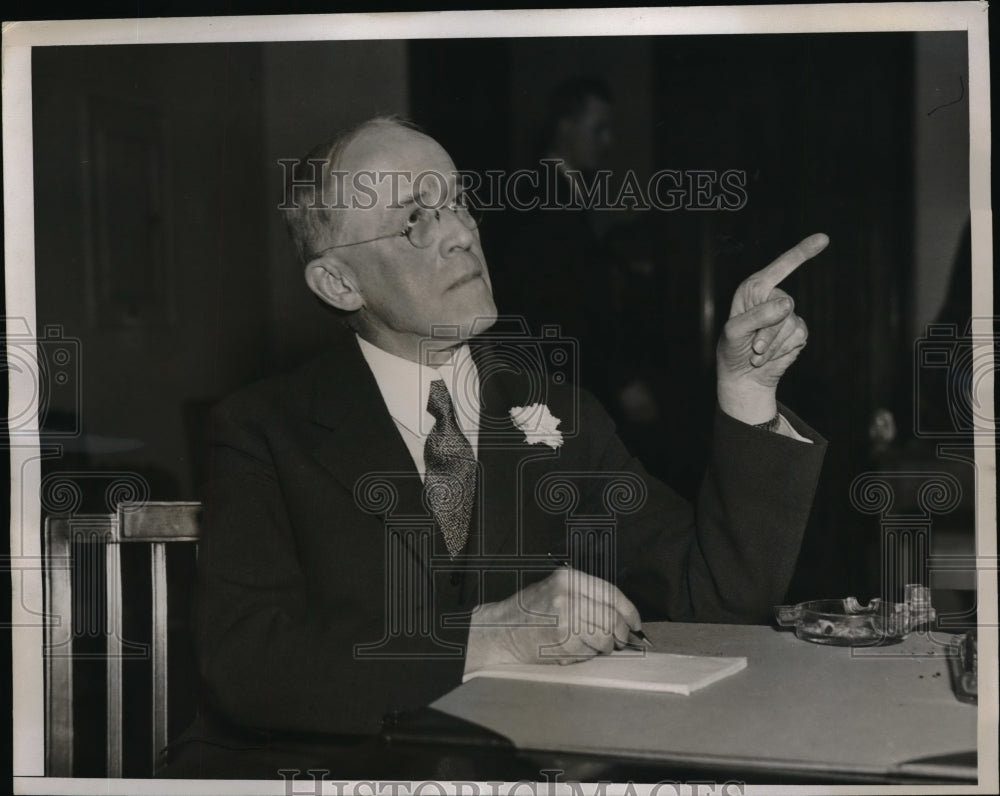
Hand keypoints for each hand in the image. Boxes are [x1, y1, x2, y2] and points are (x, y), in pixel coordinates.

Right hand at [464, 568, 641, 672]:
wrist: (502, 631)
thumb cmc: (529, 611)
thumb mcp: (555, 588)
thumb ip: (585, 594)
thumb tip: (620, 613)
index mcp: (567, 578)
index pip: (610, 592)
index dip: (628, 610)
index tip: (636, 622)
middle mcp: (567, 596)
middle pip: (611, 617)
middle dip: (621, 632)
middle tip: (622, 639)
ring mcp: (565, 619)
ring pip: (604, 637)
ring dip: (607, 646)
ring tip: (599, 646)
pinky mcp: (562, 642)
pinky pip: (590, 652)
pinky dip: (590, 655)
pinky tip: (579, 650)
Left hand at [717, 234, 828, 423]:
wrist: (743, 377)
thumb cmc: (732, 350)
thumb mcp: (735, 332)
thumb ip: (757, 316)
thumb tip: (787, 304)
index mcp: (754, 288)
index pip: (780, 267)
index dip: (801, 252)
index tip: (824, 238)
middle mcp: (773, 297)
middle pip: (784, 305)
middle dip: (767, 331)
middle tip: (752, 346)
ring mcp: (788, 314)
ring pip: (789, 324)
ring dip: (771, 344)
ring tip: (756, 353)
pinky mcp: (798, 331)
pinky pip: (796, 336)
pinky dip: (780, 350)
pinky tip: (768, 356)